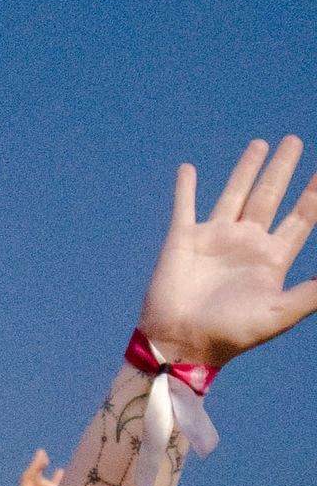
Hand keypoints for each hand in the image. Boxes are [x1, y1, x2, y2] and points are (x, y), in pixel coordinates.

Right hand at [135, 138, 316, 373]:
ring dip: (246, 169)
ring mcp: (215, 239)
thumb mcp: (280, 313)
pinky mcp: (183, 240)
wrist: (181, 344)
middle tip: (294, 142)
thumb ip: (313, 291)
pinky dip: (185, 188)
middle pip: (270, 196)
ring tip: (260, 145)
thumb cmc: (231, 335)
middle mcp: (246, 243)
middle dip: (283, 169)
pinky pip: (185, 206)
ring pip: (235, 194)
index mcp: (272, 259)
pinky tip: (188, 169)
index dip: (316, 194)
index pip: (301, 217)